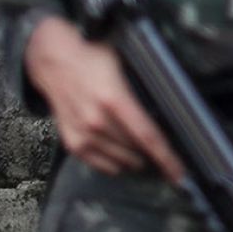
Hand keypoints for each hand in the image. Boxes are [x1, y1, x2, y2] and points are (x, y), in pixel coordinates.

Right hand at [24, 17, 182, 180]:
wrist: (53, 60)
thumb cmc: (92, 57)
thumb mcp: (124, 61)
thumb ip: (144, 82)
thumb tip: (174, 99)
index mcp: (114, 99)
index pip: (147, 136)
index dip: (166, 157)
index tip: (179, 174)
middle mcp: (97, 121)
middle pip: (135, 150)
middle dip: (153, 155)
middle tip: (164, 154)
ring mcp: (82, 134)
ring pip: (119, 160)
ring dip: (134, 160)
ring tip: (144, 154)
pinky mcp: (71, 142)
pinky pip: (99, 164)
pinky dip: (114, 164)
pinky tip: (123, 160)